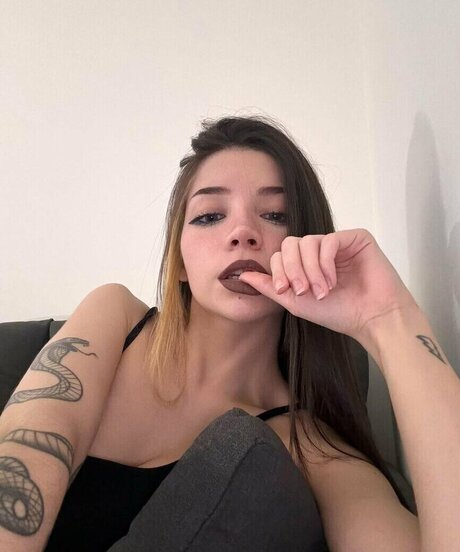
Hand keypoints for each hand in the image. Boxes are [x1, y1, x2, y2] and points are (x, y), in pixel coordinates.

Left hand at [238, 228, 417, 340]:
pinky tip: (333, 280)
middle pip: (290, 243)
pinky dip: (326, 262)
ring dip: (311, 269)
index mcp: (306, 263)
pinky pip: (329, 240)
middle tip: (303, 290)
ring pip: (308, 241)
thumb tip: (241, 276)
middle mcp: (320, 250)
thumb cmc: (338, 312)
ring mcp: (338, 243)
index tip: (287, 291)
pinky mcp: (356, 238)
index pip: (281, 254)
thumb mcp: (296, 301)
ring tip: (323, 290)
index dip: (280, 270)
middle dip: (292, 269)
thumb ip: (270, 287)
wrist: (371, 318)